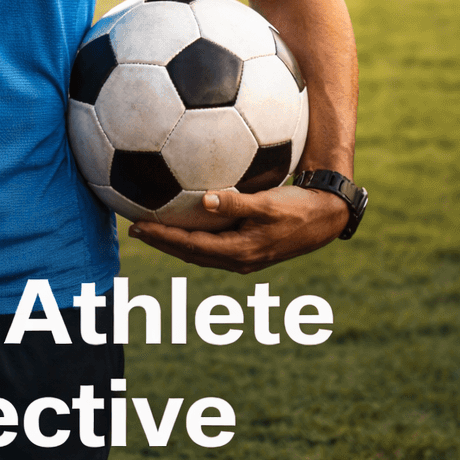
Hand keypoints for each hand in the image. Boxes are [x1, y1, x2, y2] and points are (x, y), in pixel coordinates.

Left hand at [128, 183, 349, 272]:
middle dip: (160, 242)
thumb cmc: (299, 209)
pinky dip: (192, 236)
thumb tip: (205, 199)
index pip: (189, 246)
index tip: (137, 227)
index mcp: (239, 252)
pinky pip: (211, 244)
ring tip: (151, 228)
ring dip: (174, 241)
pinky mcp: (248, 248)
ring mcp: (243, 257)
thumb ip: (237, 203)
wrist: (326, 218)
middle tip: (134, 229)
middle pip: (188, 253)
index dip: (161, 238)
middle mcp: (237, 259)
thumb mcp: (269, 204)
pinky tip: (184, 220)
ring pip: (198, 251)